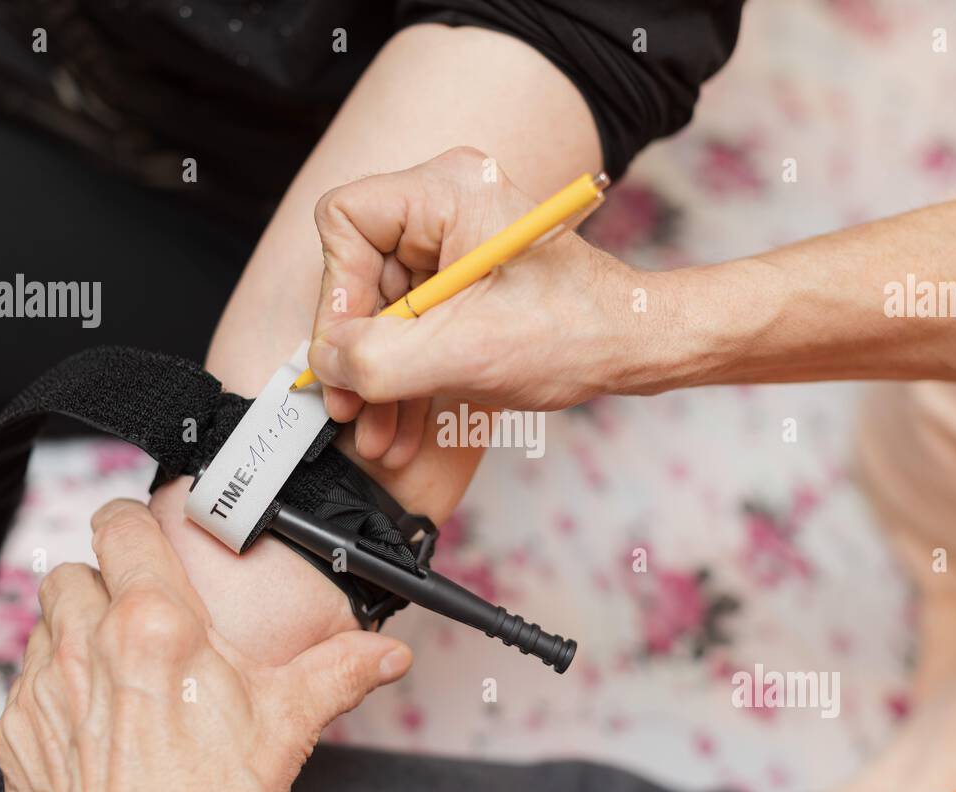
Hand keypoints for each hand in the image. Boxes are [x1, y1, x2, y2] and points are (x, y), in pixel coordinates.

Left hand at [0, 499, 411, 791]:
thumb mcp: (286, 728)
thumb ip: (338, 673)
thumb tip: (383, 654)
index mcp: (155, 626)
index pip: (118, 527)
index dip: (130, 521)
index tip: (143, 532)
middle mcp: (88, 647)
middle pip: (74, 570)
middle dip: (103, 582)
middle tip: (140, 610)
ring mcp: (44, 692)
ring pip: (45, 623)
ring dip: (75, 629)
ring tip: (118, 662)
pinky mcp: (16, 735)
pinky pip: (24, 681)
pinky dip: (53, 683)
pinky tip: (93, 714)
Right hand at [308, 148, 641, 467]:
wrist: (631, 348)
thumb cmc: (572, 331)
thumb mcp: (463, 353)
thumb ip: (378, 360)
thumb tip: (323, 363)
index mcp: (447, 190)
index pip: (346, 222)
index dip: (337, 295)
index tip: (347, 354)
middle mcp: (445, 206)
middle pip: (360, 275)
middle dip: (358, 355)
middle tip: (352, 410)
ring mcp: (451, 245)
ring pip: (383, 312)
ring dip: (377, 379)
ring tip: (379, 435)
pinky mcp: (460, 282)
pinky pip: (411, 326)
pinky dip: (403, 376)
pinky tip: (400, 427)